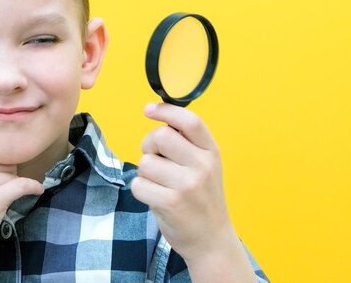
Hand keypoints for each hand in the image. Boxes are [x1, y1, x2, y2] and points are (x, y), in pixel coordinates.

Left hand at [130, 103, 233, 261]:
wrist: (212, 240)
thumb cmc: (202, 199)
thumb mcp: (206, 166)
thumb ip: (187, 143)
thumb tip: (156, 117)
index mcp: (211, 152)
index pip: (189, 121)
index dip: (166, 110)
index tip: (149, 110)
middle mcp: (202, 166)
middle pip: (160, 136)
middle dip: (149, 145)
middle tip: (155, 159)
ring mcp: (187, 185)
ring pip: (145, 162)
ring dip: (145, 173)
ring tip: (160, 184)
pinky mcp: (170, 203)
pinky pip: (138, 184)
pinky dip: (141, 190)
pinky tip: (156, 198)